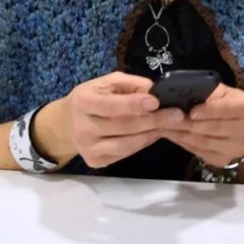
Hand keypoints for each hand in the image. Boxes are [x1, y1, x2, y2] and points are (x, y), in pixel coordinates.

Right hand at [42, 72, 175, 167]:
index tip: (156, 102)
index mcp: (83, 102)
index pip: (111, 105)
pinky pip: (124, 153)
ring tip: (169, 125)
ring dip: (151, 134)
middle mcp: (82, 127)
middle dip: (153, 120)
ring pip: (126, 144)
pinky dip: (142, 143)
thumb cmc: (93, 97)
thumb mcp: (107, 82)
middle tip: (176, 115)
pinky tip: (153, 134)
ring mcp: (88, 148)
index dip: (134, 104)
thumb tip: (153, 90)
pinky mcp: (95, 161)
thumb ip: (130, 84)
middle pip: (123, 126)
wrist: (67, 123)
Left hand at [159, 84, 243, 167]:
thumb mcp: (217, 92)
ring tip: (164, 127)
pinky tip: (173, 135)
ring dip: (182, 134)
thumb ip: (204, 92)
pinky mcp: (224, 159)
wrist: (235, 127)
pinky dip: (184, 143)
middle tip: (167, 119)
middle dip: (188, 123)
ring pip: (204, 142)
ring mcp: (236, 147)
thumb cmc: (223, 104)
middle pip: (214, 128)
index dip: (210, 110)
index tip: (192, 112)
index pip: (227, 108)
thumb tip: (180, 95)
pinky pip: (200, 152)